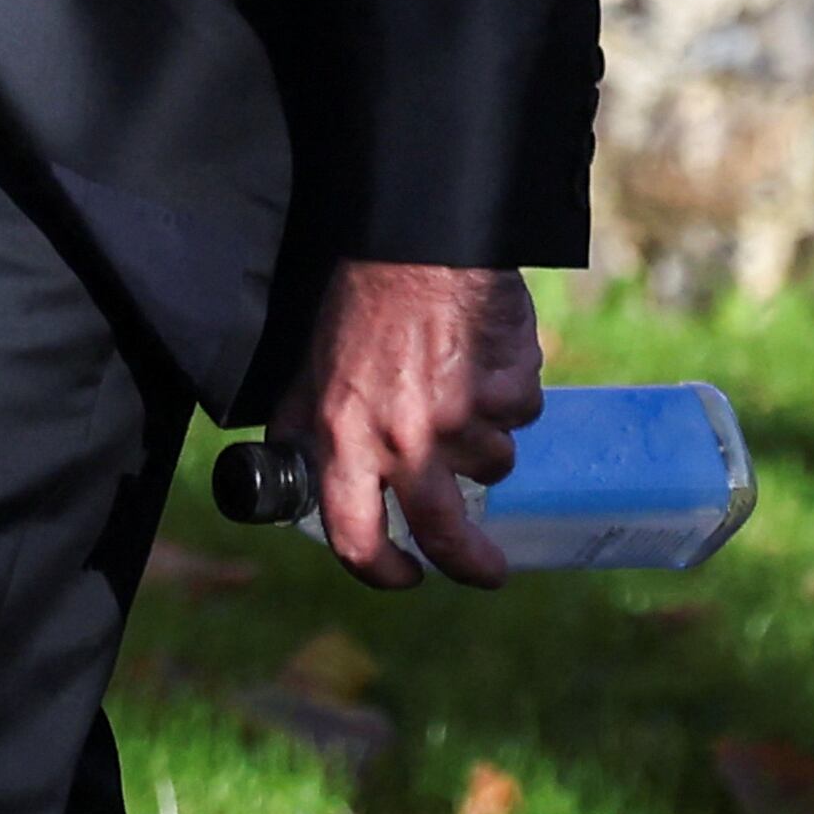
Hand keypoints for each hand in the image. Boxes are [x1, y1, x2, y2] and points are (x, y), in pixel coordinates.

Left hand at [283, 260, 543, 588]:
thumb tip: (295, 473)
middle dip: (471, 564)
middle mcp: (402, 437)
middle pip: (445, 532)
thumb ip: (306, 426)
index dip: (379, 570)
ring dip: (482, 436)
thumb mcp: (309, 369)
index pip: (353, 534)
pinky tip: (483, 354)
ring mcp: (461, 417)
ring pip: (492, 460)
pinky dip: (507, 392)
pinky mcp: (507, 390)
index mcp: (342, 435)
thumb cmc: (357, 303)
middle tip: (487, 570)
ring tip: (458, 382)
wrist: (417, 240)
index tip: (404, 574)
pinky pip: (518, 413)